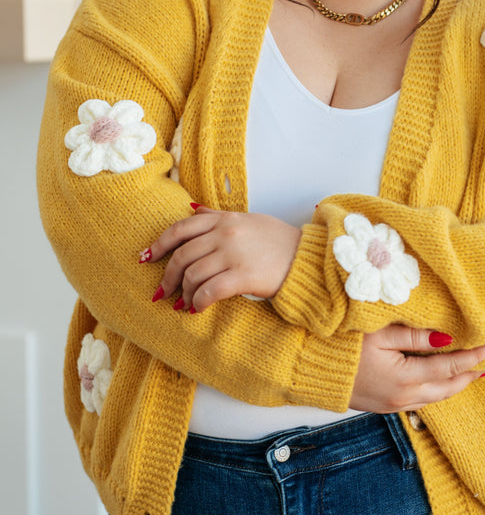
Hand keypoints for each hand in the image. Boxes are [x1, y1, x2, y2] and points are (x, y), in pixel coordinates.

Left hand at [144, 206, 301, 310]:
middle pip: (182, 256)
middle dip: (168, 277)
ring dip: (184, 293)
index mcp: (224, 219)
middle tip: (163, 292)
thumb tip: (192, 207)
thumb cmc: (277, 240)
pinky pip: (209, 291)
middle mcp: (226, 234)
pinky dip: (199, 302)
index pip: (181, 229)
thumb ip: (218, 215)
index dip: (159, 244)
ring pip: (193, 275)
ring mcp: (234, 255)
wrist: (306, 258)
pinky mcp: (243, 276)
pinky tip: (198, 308)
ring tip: (185, 303)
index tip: (147, 258)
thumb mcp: (248, 219)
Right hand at [349, 325, 484, 412]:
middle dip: (471, 375)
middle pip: (448, 388)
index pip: (450, 367)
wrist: (311, 369)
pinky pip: (421, 400)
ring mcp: (394, 405)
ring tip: (472, 370)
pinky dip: (437, 389)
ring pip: (436, 398)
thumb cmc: (341, 345)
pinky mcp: (385, 407)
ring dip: (455, 384)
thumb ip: (415, 336)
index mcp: (405, 378)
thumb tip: (447, 339)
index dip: (473, 357)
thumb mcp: (379, 333)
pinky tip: (441, 379)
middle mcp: (403, 397)